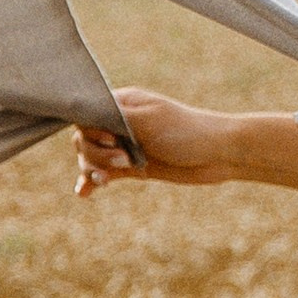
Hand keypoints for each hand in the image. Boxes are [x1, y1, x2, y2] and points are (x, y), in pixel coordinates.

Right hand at [72, 90, 231, 195]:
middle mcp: (120, 123)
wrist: (218, 154)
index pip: (86, 116)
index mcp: (122, 104)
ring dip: (94, 170)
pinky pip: (104, 174)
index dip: (91, 131)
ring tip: (106, 181)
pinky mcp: (133, 167)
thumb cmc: (186, 131)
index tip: (112, 139)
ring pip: (92, 159)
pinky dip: (92, 182)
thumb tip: (79, 116)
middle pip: (85, 140)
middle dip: (96, 154)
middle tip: (124, 159)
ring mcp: (125, 146)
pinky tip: (84, 193)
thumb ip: (112, 117)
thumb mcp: (146, 121)